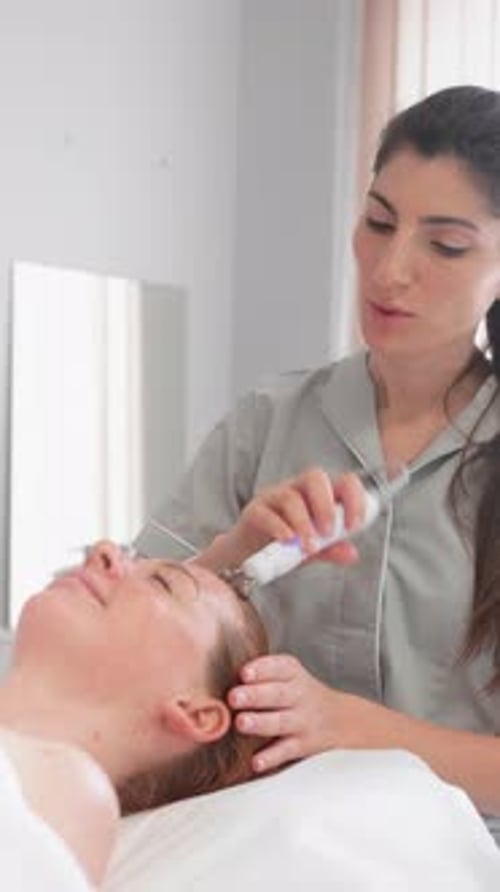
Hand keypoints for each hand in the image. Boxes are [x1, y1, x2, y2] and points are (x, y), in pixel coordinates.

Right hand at [211, 468, 367, 570]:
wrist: (250, 556)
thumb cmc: (285, 544)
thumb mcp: (315, 549)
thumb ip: (332, 550)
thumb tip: (351, 553)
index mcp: (320, 496)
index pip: (342, 482)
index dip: (354, 498)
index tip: (354, 524)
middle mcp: (298, 490)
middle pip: (315, 478)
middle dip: (325, 505)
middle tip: (329, 532)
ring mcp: (275, 497)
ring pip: (290, 497)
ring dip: (303, 523)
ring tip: (309, 547)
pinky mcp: (255, 511)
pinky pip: (266, 513)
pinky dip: (279, 528)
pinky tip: (287, 541)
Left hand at [228, 653, 341, 772]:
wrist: (340, 719)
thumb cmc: (298, 693)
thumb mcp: (289, 674)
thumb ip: (261, 671)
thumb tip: (217, 671)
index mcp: (293, 673)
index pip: (279, 667)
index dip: (261, 670)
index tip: (244, 673)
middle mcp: (298, 695)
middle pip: (277, 694)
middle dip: (255, 696)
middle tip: (233, 697)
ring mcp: (301, 721)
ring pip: (280, 722)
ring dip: (260, 723)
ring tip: (241, 723)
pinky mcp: (302, 745)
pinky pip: (286, 751)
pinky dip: (271, 757)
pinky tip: (256, 761)